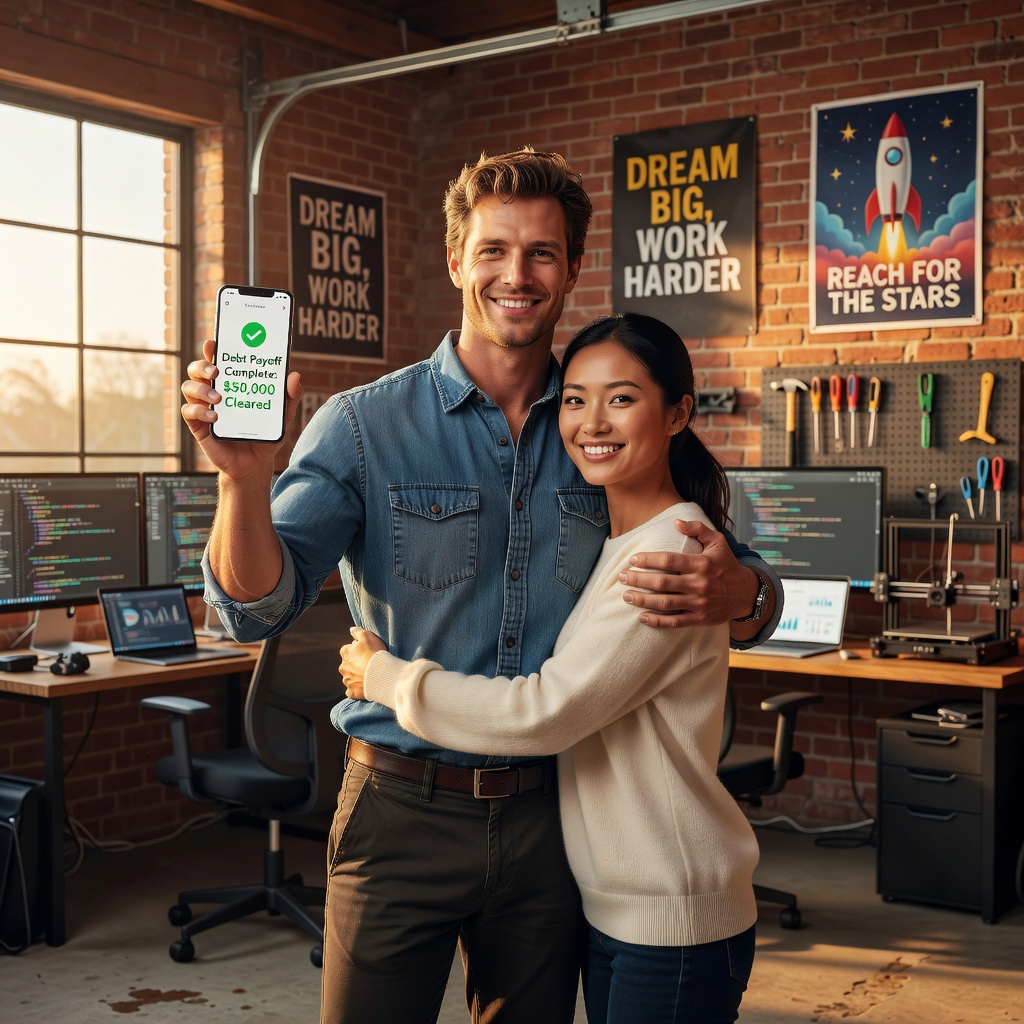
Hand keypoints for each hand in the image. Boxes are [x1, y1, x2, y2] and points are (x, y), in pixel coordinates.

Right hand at [180, 339, 303, 479]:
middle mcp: (214, 390)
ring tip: (219, 398)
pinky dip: (199, 412)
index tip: (214, 343)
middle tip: (216, 371)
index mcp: (232, 383)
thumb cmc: (265, 434)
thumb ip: (290, 397)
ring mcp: (204, 407)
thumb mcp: (283, 416)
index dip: (212, 349)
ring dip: (201, 389)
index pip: (218, 359)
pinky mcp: (198, 425)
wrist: (255, 464)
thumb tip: (294, 376)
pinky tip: (214, 417)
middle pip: (197, 369)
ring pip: (189, 387)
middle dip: (202, 365)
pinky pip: (189, 412)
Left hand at [339, 626, 386, 699]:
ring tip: (369, 675)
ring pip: (350, 678)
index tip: (367, 652)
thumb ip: (357, 631)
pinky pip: (352, 691)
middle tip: (369, 664)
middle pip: (348, 665)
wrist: (381, 674)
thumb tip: (351, 630)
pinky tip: (365, 686)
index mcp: (344, 653)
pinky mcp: (352, 692)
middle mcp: (342, 667)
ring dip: (357, 677)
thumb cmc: (375, 652)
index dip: (358, 651)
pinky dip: (356, 689)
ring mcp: (347, 681)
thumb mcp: (367, 635)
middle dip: (355, 665)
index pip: (347, 650)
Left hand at [618, 519, 761, 628]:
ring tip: (626, 596)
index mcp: (702, 564)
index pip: (670, 561)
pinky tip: (641, 617)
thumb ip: (698, 529)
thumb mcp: (718, 541)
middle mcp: (699, 584)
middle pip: (663, 583)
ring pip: (665, 603)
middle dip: (639, 580)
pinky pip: (675, 622)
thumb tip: (676, 522)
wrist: (746, 593)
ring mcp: (699, 604)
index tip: (633, 559)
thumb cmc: (727, 564)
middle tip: (621, 577)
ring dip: (643, 600)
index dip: (649, 560)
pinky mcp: (699, 619)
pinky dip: (657, 621)